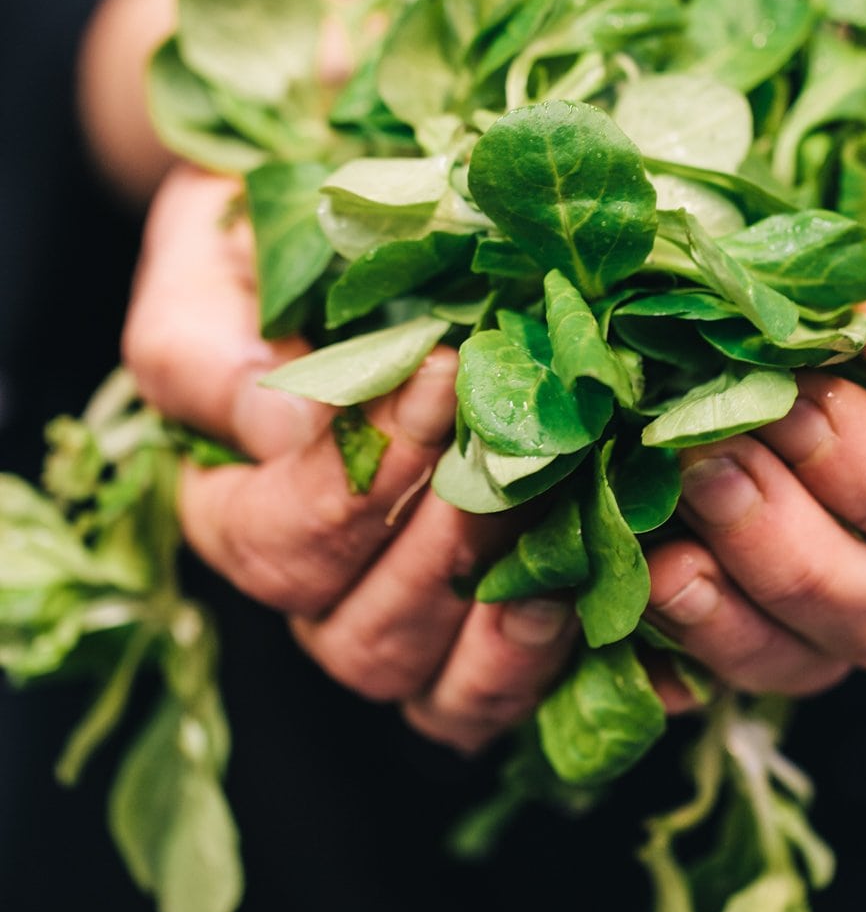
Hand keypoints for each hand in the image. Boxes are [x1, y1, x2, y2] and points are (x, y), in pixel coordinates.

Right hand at [123, 166, 580, 751]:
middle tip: (526, 450)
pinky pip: (515, 693)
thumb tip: (285, 433)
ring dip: (507, 618)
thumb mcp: (212, 259)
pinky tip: (610, 606)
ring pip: (438, 687)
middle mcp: (324, 587)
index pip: (277, 544)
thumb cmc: (275, 233)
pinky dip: (564, 666)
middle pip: (361, 636)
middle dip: (448, 545)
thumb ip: (209, 350)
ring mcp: (411, 622)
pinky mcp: (498, 630)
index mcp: (239, 506)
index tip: (447, 371)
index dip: (358, 479)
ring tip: (574, 529)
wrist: (364, 218)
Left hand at [643, 178, 865, 705]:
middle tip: (707, 466)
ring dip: (730, 615)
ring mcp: (832, 596)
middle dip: (789, 548)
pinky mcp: (744, 607)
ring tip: (663, 551)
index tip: (794, 401)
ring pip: (803, 657)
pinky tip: (629, 593)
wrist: (857, 227)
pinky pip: (717, 669)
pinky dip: (672, 645)